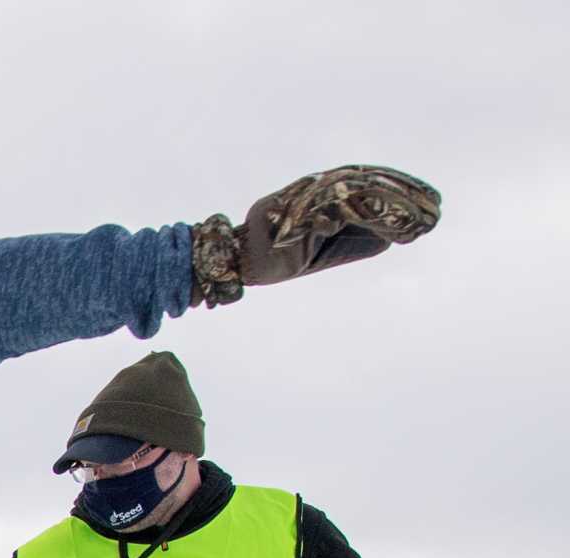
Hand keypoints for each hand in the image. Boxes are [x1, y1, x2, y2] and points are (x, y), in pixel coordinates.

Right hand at [192, 165, 440, 306]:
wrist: (233, 265)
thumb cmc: (274, 259)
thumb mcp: (321, 251)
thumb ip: (353, 242)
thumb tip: (390, 238)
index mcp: (317, 191)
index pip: (363, 181)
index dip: (396, 186)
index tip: (426, 199)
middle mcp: (311, 187)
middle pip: (365, 182)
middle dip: (402, 194)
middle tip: (434, 208)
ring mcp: (301, 197)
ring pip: (357, 193)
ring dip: (393, 208)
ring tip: (421, 223)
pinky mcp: (294, 212)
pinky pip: (338, 212)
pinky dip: (370, 220)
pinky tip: (393, 234)